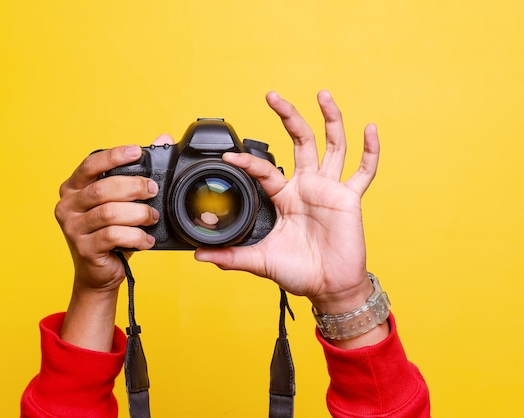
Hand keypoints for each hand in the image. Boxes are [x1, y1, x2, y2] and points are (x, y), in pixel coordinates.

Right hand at [56, 134, 172, 350]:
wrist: (98, 273)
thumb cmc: (110, 234)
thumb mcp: (121, 203)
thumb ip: (137, 173)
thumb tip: (162, 139)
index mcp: (73, 189)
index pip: (90, 164)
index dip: (114, 156)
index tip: (137, 151)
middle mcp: (67, 206)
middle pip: (102, 188)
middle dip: (133, 186)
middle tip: (152, 190)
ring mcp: (72, 229)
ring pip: (109, 213)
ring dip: (137, 213)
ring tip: (152, 217)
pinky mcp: (84, 248)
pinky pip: (112, 236)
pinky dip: (135, 236)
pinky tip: (146, 239)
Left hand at [195, 91, 379, 315]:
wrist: (328, 287)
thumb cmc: (297, 272)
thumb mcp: (260, 260)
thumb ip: (231, 255)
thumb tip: (199, 256)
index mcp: (284, 197)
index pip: (264, 169)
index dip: (247, 161)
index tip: (228, 157)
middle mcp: (306, 186)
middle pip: (299, 142)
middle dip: (287, 117)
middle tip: (272, 96)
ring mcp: (329, 189)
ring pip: (331, 146)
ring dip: (329, 120)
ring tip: (322, 94)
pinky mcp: (350, 198)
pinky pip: (364, 171)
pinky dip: (370, 151)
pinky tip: (370, 129)